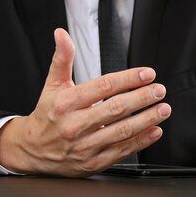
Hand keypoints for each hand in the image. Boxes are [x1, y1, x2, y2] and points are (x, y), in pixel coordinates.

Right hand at [0, 28, 170, 176]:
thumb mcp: (52, 85)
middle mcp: (75, 125)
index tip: (147, 74)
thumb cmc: (47, 115)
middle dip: (142, 98)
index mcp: (66, 103)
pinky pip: (121, 151)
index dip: (128, 79)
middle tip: (159, 90)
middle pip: (115, 109)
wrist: (32, 150)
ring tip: (163, 109)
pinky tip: (155, 131)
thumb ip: (62, 59)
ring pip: (122, 131)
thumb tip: (62, 34)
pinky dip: (141, 142)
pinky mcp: (93, 162)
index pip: (103, 86)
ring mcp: (85, 146)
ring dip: (147, 120)